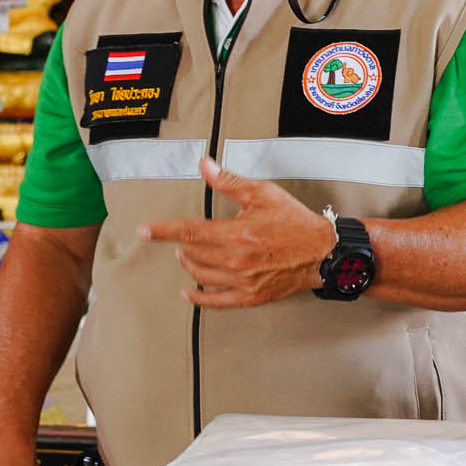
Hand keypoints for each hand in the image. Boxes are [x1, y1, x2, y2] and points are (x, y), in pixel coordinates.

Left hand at [137, 157, 336, 309]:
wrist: (323, 252)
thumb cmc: (294, 222)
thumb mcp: (262, 194)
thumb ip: (228, 181)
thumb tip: (204, 164)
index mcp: (235, 234)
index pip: (189, 231)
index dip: (162, 230)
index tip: (143, 230)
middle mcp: (236, 260)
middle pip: (192, 255)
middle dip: (179, 246)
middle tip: (178, 239)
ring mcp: (243, 281)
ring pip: (201, 276)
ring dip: (188, 265)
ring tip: (186, 256)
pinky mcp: (251, 296)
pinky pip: (217, 301)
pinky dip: (199, 298)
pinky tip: (189, 292)